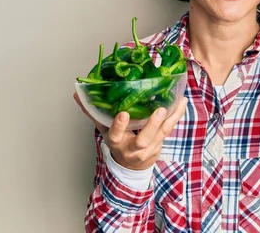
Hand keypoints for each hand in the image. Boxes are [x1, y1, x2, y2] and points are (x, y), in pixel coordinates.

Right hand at [73, 93, 187, 169]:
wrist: (132, 167)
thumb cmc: (118, 143)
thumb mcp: (104, 130)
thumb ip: (93, 112)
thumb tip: (78, 94)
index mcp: (117, 142)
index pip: (116, 135)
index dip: (119, 126)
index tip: (123, 114)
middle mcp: (133, 148)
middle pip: (143, 139)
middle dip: (152, 125)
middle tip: (159, 110)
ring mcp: (149, 147)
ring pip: (161, 134)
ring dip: (170, 118)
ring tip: (177, 101)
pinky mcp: (160, 143)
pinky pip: (169, 129)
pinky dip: (176, 115)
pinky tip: (181, 102)